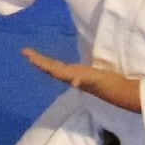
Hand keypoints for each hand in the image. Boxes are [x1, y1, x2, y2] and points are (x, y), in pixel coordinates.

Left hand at [21, 47, 138, 108]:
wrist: (120, 92)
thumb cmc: (106, 84)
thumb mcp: (95, 79)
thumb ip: (84, 79)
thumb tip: (73, 81)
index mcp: (71, 75)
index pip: (51, 67)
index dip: (40, 62)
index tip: (28, 55)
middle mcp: (70, 76)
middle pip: (50, 67)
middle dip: (38, 60)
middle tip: (25, 52)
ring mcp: (75, 76)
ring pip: (55, 68)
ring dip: (45, 63)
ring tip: (34, 57)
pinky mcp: (82, 74)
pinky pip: (64, 68)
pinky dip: (57, 65)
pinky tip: (55, 65)